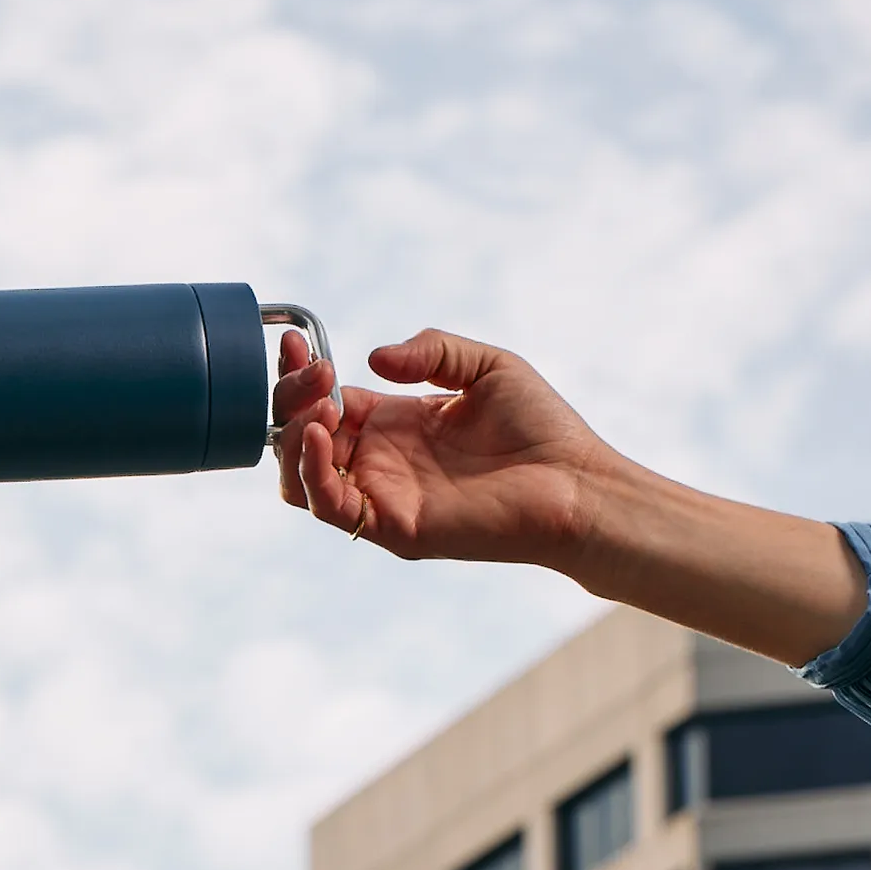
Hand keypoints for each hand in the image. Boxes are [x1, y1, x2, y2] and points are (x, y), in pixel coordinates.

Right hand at [270, 321, 866, 663]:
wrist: (579, 483)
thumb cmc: (544, 430)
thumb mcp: (484, 366)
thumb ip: (431, 351)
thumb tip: (371, 361)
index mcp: (396, 425)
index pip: (326, 403)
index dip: (302, 374)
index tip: (293, 341)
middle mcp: (382, 464)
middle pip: (302, 438)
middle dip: (291, 400)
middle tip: (311, 372)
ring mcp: (384, 498)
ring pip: (301, 479)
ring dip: (292, 437)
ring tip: (316, 404)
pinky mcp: (394, 527)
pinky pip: (332, 508)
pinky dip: (312, 472)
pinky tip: (319, 434)